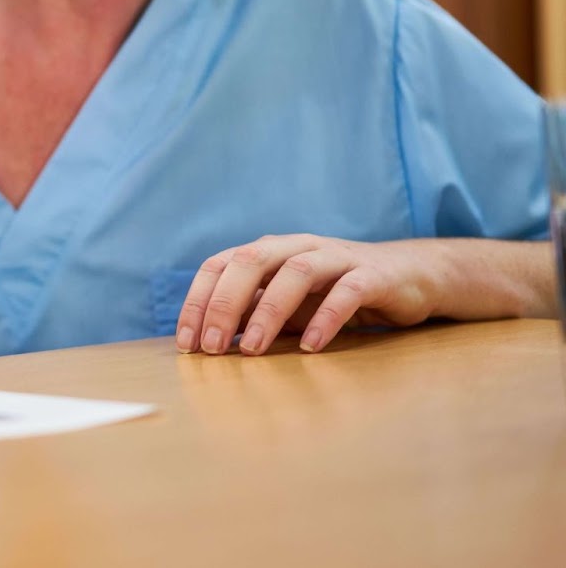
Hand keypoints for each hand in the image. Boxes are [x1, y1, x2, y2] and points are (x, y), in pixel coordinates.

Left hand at [176, 234, 443, 355]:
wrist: (410, 276)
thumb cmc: (335, 292)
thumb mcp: (287, 304)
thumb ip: (251, 313)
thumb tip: (208, 340)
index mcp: (268, 250)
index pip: (219, 265)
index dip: (199, 301)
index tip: (187, 343)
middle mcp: (296, 246)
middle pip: (250, 261)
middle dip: (225, 304)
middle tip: (212, 347)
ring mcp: (335, 258)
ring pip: (295, 273)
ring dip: (269, 311)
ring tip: (254, 349)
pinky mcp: (372, 276)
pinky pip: (346, 292)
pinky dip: (326, 317)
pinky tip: (311, 346)